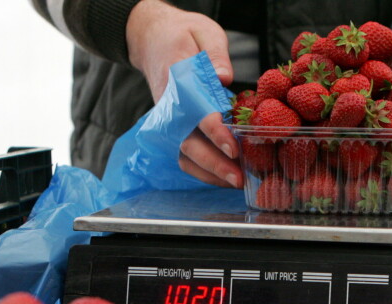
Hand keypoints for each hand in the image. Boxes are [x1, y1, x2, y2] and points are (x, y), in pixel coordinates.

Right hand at [126, 0, 241, 187]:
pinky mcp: (174, 129)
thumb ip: (215, 54)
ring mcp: (170, 120)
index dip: (216, 132)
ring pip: (184, 155)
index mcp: (179, 80)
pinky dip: (203, 171)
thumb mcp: (203, 31)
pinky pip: (185, 156)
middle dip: (214, 164)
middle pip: (188, 142)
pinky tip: (224, 178)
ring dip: (209, 173)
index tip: (234, 148)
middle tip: (238, 179)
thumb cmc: (184, 35)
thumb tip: (224, 78)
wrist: (153, 40)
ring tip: (235, 183)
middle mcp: (171, 106)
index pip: (198, 112)